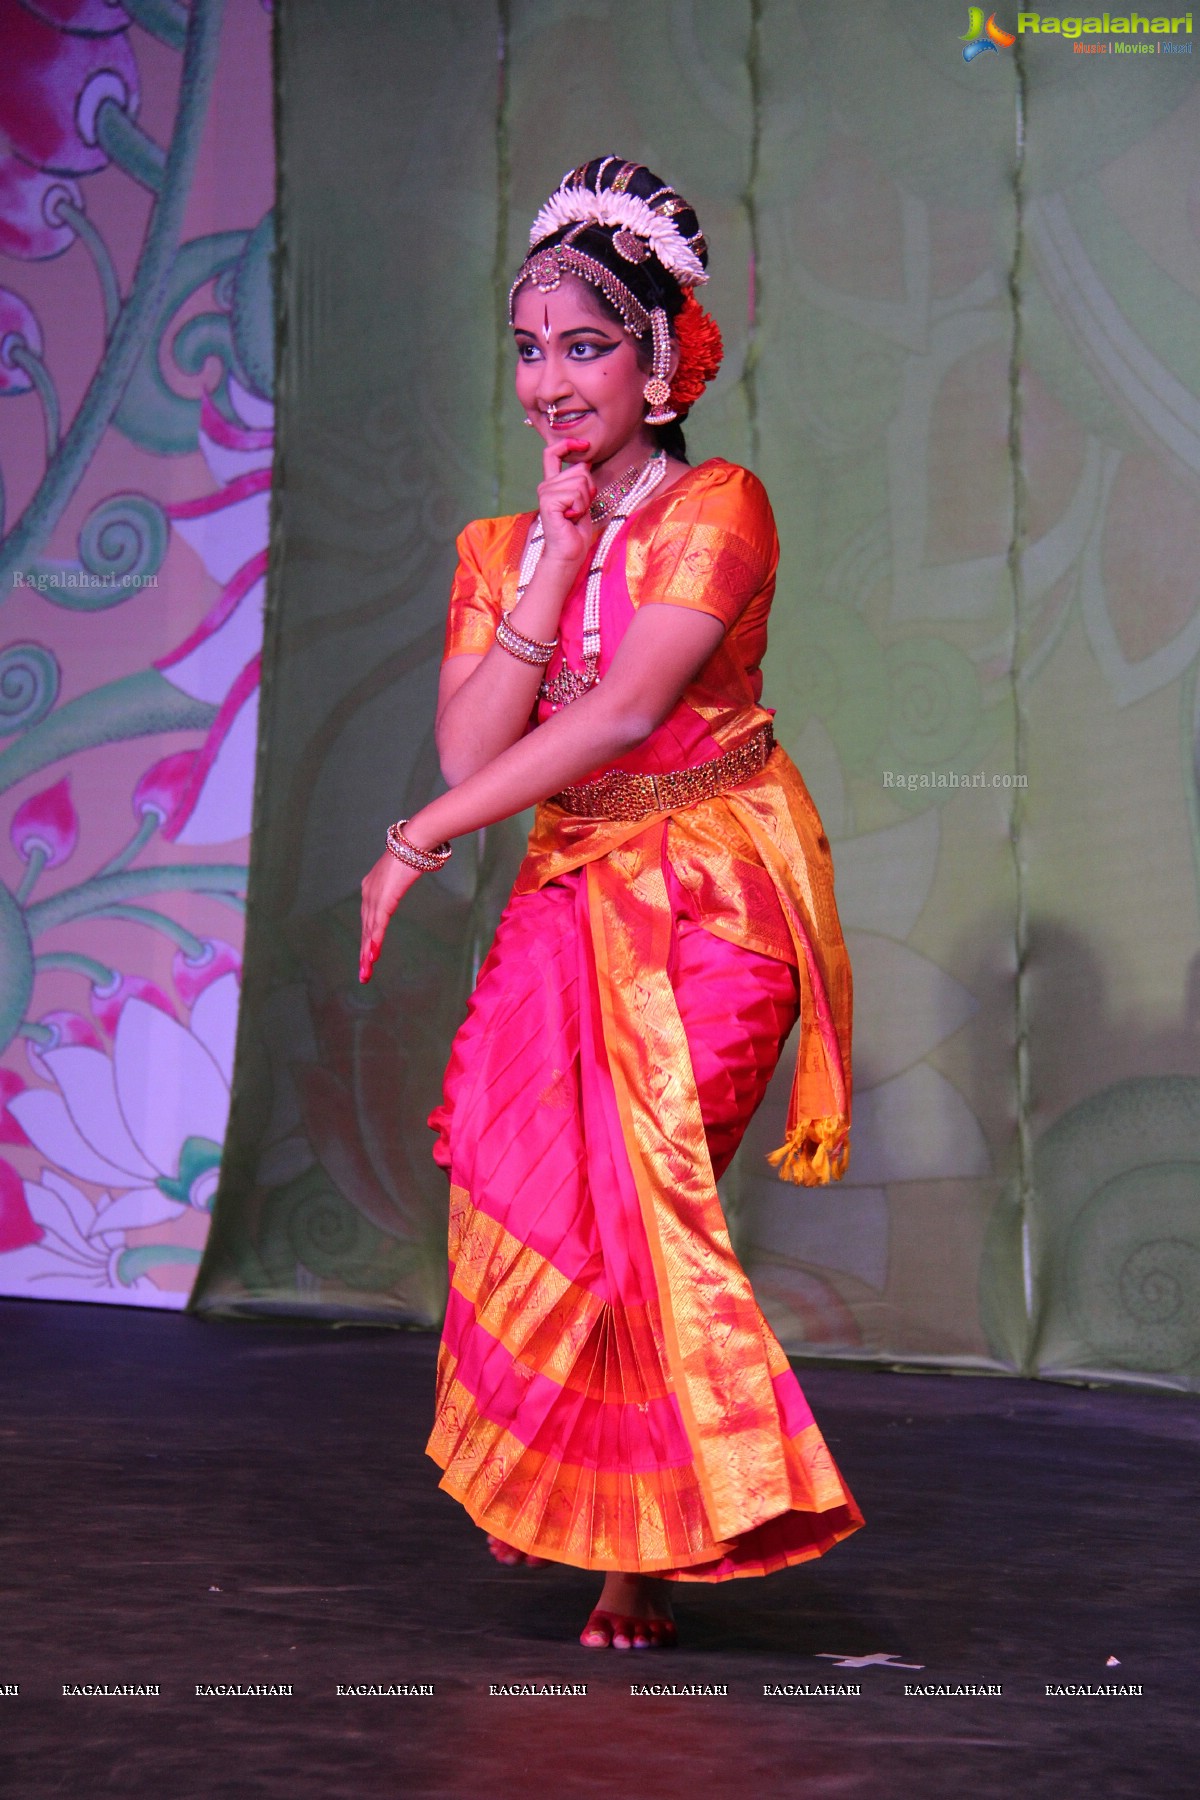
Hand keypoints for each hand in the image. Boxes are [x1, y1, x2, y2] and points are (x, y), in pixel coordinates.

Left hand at [359, 849, 421, 982]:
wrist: (415, 842)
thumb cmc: (413, 853)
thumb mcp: (402, 870)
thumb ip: (400, 880)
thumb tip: (408, 876)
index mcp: (371, 888)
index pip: (368, 920)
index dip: (367, 940)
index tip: (368, 957)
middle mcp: (368, 894)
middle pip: (365, 929)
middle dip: (364, 954)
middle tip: (364, 975)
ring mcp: (375, 897)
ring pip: (369, 931)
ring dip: (368, 953)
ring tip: (367, 972)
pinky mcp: (384, 899)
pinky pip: (378, 925)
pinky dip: (375, 941)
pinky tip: (373, 955)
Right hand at [537, 440, 595, 568]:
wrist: (568, 553)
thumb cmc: (576, 531)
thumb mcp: (582, 500)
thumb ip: (581, 481)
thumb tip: (586, 463)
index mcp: (552, 483)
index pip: (553, 453)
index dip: (568, 444)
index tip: (585, 445)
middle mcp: (546, 485)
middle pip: (580, 469)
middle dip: (589, 489)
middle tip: (579, 509)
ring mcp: (545, 492)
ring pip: (581, 482)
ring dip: (585, 501)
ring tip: (574, 515)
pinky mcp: (548, 501)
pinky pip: (576, 494)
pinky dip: (580, 508)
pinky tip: (571, 518)